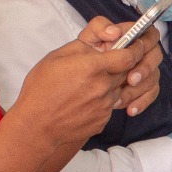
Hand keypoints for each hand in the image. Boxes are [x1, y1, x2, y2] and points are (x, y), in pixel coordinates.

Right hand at [8, 33, 151, 151]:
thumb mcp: (56, 57)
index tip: (133, 46)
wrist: (36, 126)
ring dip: (109, 84)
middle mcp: (103, 87)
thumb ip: (83, 47)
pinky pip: (109, 106)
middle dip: (120, 66)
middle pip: (126, 72)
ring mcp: (105, 106)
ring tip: (86, 86)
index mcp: (92, 67)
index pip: (129, 56)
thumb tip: (102, 45)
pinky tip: (83, 101)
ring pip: (118, 89)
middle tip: (103, 66)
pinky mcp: (103, 120)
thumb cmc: (41, 90)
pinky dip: (102, 100)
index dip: (134, 49)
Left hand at [78, 16, 161, 115]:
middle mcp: (142, 53)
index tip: (131, 56)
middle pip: (155, 56)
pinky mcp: (144, 87)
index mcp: (131, 37)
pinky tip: (129, 110)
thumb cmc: (85, 56)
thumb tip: (114, 32)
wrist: (79, 81)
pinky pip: (151, 94)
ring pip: (153, 78)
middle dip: (145, 69)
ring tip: (120, 99)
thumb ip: (99, 28)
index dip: (145, 43)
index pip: (149, 33)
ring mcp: (145, 71)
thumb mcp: (87, 39)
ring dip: (139, 89)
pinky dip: (141, 102)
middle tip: (130, 80)